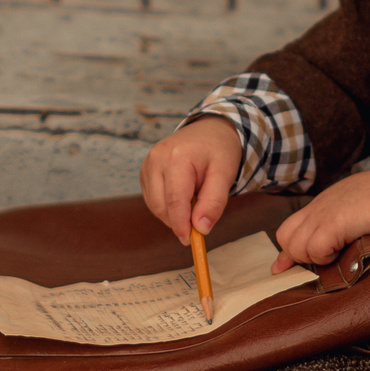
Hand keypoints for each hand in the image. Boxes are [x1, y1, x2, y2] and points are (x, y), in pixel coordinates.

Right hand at [140, 116, 244, 244]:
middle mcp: (156, 159)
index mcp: (177, 158)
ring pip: (155, 205)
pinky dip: (167, 205)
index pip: (174, 200)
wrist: (210, 130)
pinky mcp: (144, 170)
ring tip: (195, 198)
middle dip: (178, 220)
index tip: (190, 240)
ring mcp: (147, 164)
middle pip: (161, 205)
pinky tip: (183, 194)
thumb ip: (213, 203)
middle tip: (199, 220)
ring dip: (173, 213)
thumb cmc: (219, 151)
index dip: (180, 225)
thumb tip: (201, 229)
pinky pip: (152, 199)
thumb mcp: (225, 175)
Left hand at [272, 163, 369, 270]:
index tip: (281, 267)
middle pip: (285, 236)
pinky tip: (344, 252)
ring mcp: (323, 213)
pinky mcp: (332, 224)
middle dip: (298, 255)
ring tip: (339, 255)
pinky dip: (326, 258)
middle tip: (324, 262)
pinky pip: (313, 251)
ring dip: (315, 258)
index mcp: (327, 200)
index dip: (289, 248)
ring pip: (296, 247)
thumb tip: (340, 246)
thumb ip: (347, 223)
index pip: (291, 225)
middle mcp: (320, 205)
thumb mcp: (364, 210)